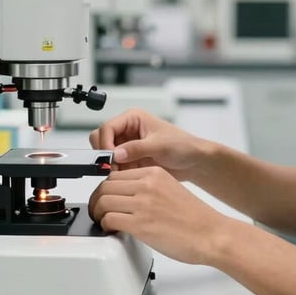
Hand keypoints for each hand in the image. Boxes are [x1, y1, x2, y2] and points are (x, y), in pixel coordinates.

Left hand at [88, 166, 229, 264]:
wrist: (212, 234)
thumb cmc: (196, 218)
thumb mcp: (170, 189)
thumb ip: (148, 188)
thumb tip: (127, 196)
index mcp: (154, 173)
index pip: (116, 174)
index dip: (106, 188)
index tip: (106, 198)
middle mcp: (147, 185)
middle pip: (105, 186)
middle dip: (97, 200)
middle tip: (98, 211)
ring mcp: (143, 203)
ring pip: (103, 201)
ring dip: (98, 213)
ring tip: (102, 222)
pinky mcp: (140, 224)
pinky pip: (109, 219)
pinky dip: (105, 226)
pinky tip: (112, 230)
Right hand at [89, 108, 212, 182]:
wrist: (194, 162)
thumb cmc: (183, 145)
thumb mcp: (159, 145)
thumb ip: (136, 148)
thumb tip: (116, 154)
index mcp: (133, 118)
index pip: (107, 127)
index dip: (105, 143)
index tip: (110, 158)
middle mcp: (127, 130)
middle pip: (101, 139)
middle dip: (104, 153)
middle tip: (113, 167)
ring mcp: (127, 145)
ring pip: (105, 154)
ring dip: (110, 165)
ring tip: (122, 173)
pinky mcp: (129, 160)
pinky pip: (114, 166)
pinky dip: (116, 172)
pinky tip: (126, 176)